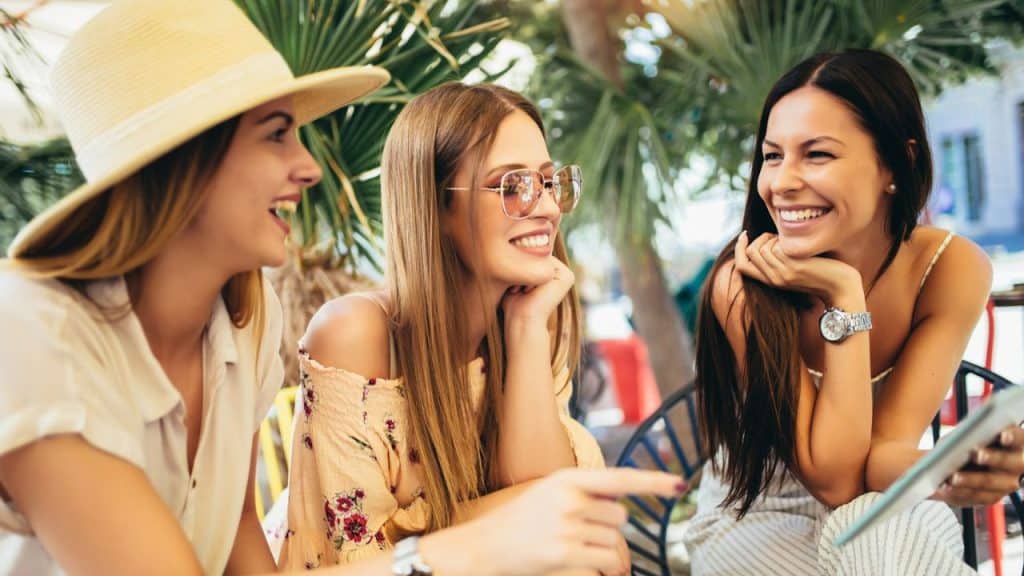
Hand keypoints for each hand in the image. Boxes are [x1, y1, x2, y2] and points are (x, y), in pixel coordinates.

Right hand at [470, 468, 683, 575]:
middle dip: (610, 532)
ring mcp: (566, 526)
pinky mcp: (564, 553)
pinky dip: (601, 572)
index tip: (679, 484)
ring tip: (578, 555)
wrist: (480, 548)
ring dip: (606, 556)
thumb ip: (582, 496)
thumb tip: (621, 509)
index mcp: (566, 479)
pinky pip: (604, 565)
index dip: (653, 481)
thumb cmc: (516, 524)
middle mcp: (568, 498)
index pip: (620, 478)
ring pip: (615, 543)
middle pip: (620, 518)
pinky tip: (579, 568)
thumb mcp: (548, 495)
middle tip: (585, 540)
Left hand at [502, 256, 574, 328]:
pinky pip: (546, 263)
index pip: (531, 256)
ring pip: (540, 258)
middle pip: (537, 255)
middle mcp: (561, 272)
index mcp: (551, 272)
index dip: (519, 265)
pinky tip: (531, 291)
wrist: (521, 320)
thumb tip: (516, 245)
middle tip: (517, 290)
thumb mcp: (515, 279)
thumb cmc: (514, 303)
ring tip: (522, 290)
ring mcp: (567, 274)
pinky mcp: (568, 277)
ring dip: (526, 271)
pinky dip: (534, 274)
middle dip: (523, 267)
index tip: (514, 286)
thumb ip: (520, 263)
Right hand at [734, 231, 861, 304]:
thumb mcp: (794, 268)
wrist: (841, 288)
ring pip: (762, 248)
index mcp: (771, 281)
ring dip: (774, 238)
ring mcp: (781, 274)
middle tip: (776, 237)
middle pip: (750, 252)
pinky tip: (797, 244)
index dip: (739, 249)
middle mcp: (773, 279)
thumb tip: (766, 239)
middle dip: (761, 238)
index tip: (745, 235)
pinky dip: (783, 240)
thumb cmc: (822, 273)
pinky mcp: (791, 267)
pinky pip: (775, 247)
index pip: (741, 266)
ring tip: (790, 242)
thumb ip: (779, 259)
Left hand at [938, 425, 1023, 506]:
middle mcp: (1017, 464)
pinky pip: (978, 496)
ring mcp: (1007, 483)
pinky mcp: (992, 496)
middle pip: (1010, 462)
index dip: (1013, 437)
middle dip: (994, 458)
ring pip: (991, 482)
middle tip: (978, 455)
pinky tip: (947, 488)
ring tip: (954, 478)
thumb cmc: (968, 441)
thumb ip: (968, 434)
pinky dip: (960, 492)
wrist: (964, 462)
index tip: (1003, 435)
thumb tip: (960, 438)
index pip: (1019, 438)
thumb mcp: (967, 434)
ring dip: (972, 480)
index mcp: (1016, 442)